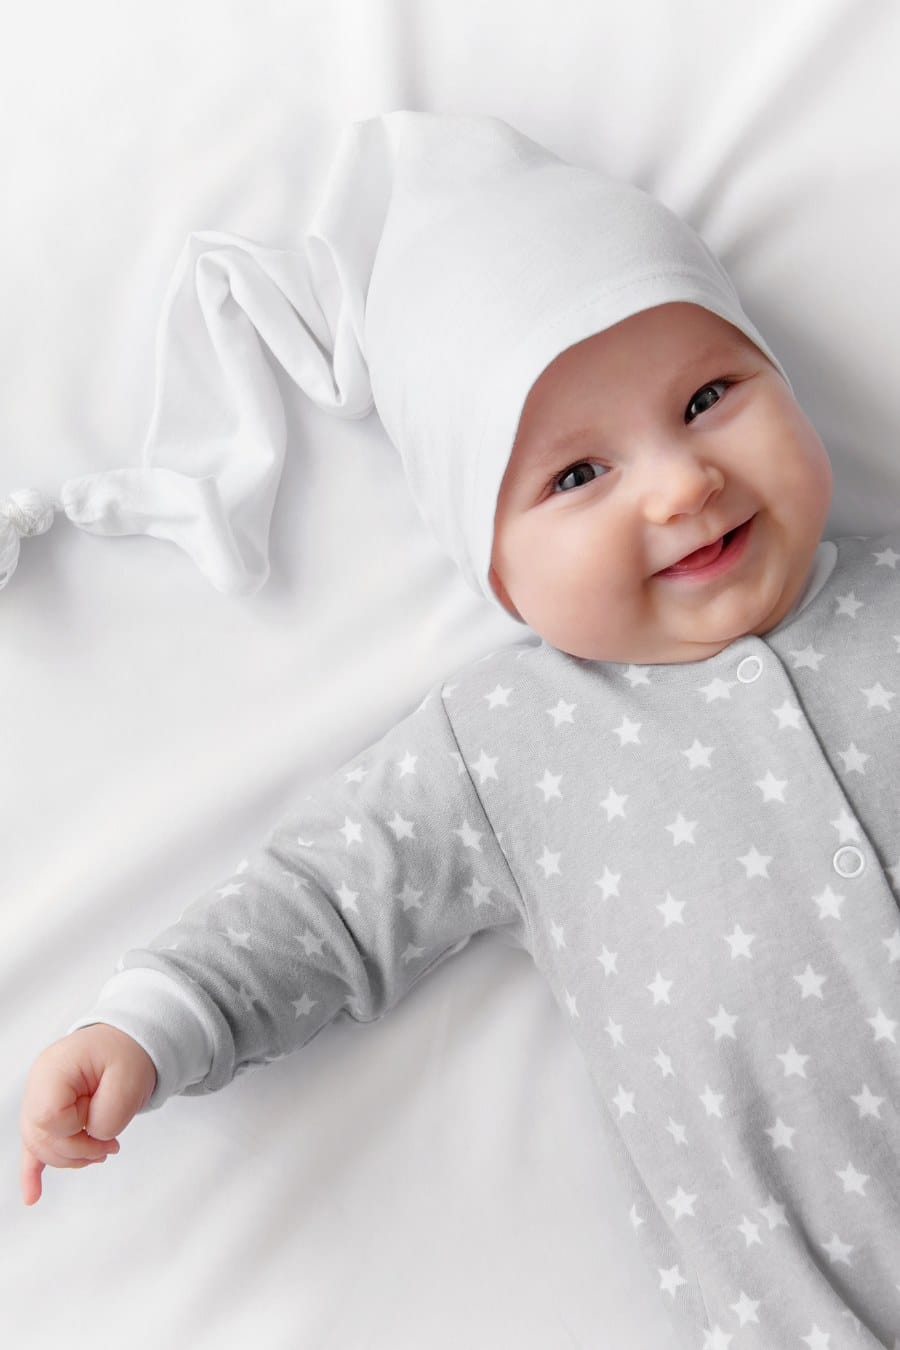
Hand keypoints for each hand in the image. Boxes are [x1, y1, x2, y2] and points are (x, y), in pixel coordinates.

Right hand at [19, 1024, 157, 1204]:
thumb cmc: (126, 1055)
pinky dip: (33, 1170)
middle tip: (111, 1147)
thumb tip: (93, 1138)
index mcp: (54, 1069)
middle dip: (77, 1151)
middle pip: (40, 1137)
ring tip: (102, 1150)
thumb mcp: (129, 1081)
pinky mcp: (47, 1113)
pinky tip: (32, 1195)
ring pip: (40, 1145)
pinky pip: (34, 1146)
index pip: (49, 1118)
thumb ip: (109, 1116)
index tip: (103, 1126)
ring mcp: (39, 1099)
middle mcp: (38, 1084)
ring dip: (71, 1156)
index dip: (75, 1132)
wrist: (127, 1042)